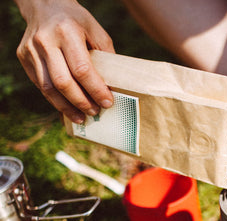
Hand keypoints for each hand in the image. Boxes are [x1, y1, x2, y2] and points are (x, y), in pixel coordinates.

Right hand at [16, 0, 114, 122]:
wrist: (44, 5)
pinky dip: (55, 100)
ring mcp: (31, 50)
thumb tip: (115, 86)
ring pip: (49, 88)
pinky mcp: (24, 58)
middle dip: (81, 102)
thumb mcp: (96, 31)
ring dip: (67, 107)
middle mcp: (45, 40)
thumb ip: (106, 56)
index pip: (82, 69)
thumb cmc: (76, 21)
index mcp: (66, 31)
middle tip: (95, 112)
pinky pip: (41, 86)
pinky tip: (68, 108)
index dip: (95, 89)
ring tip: (82, 117)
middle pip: (64, 82)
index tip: (107, 102)